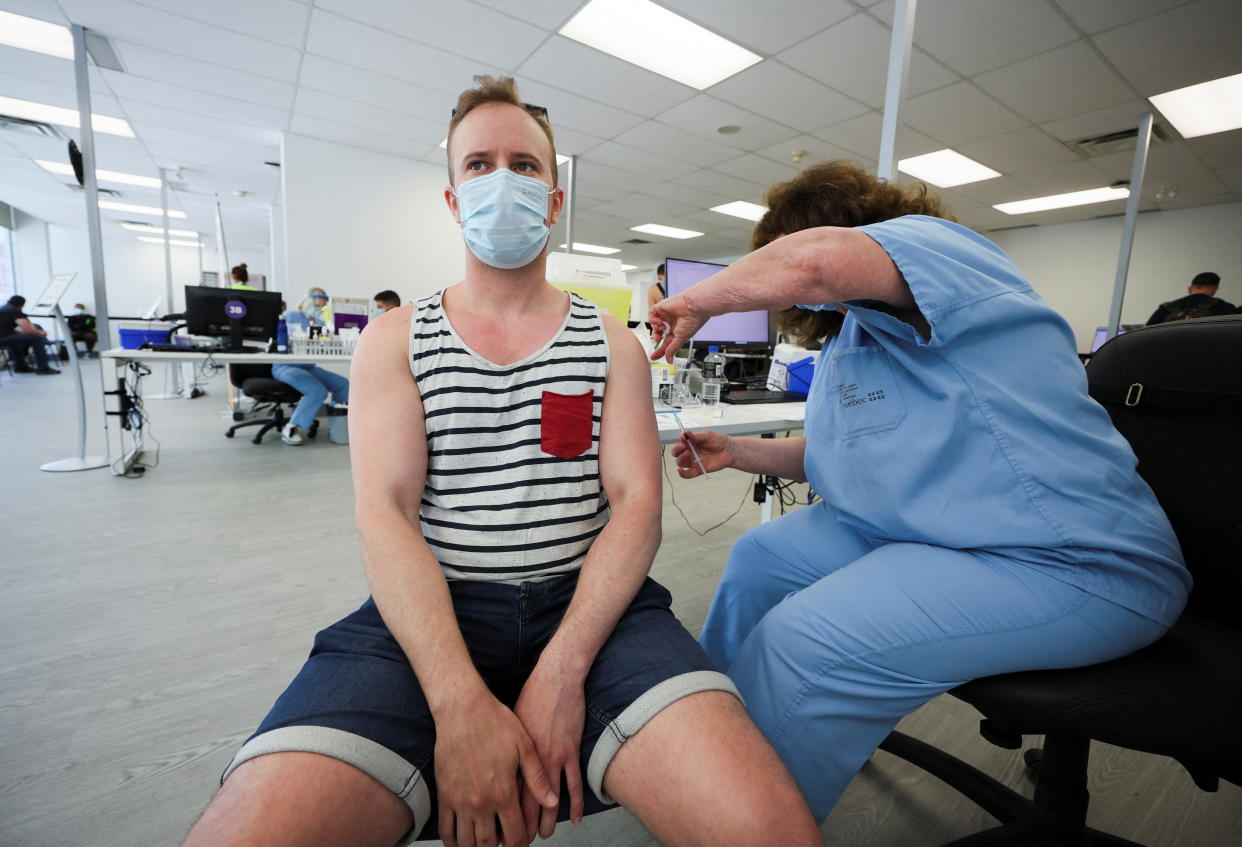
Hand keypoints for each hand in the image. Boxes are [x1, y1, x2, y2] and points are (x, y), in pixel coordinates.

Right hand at [434, 694, 556, 846]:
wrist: (462, 710)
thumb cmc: (496, 723)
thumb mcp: (525, 746)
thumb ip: (537, 778)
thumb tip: (552, 803)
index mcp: (504, 793)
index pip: (515, 834)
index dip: (521, 844)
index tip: (522, 843)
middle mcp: (481, 803)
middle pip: (490, 844)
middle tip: (504, 845)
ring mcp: (460, 801)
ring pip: (467, 842)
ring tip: (484, 846)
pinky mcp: (444, 795)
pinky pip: (445, 829)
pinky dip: (452, 842)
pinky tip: (459, 842)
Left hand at [513, 667, 586, 839]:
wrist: (555, 679)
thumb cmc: (532, 697)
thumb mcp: (513, 724)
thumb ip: (508, 749)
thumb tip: (498, 767)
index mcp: (515, 754)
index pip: (507, 793)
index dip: (503, 813)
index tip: (502, 828)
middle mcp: (531, 760)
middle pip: (526, 802)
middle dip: (522, 825)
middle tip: (521, 841)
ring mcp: (553, 757)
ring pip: (549, 799)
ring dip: (547, 820)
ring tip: (543, 835)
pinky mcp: (570, 752)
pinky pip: (573, 784)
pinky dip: (575, 803)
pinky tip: (575, 818)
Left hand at [648, 292, 707, 361]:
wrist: (694, 307)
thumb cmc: (692, 321)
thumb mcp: (681, 339)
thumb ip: (672, 349)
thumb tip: (669, 360)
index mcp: (676, 331)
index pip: (665, 342)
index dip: (659, 350)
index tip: (653, 356)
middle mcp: (670, 323)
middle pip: (657, 333)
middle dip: (655, 337)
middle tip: (657, 339)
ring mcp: (665, 315)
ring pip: (653, 324)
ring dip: (655, 328)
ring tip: (662, 328)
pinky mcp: (661, 307)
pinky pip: (651, 314)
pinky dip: (653, 319)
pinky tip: (660, 321)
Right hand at [672, 429, 734, 477]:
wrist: (730, 450)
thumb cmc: (719, 441)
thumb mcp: (708, 435)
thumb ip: (696, 435)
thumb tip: (685, 433)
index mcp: (691, 443)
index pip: (680, 443)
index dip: (680, 441)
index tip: (683, 438)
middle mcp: (690, 452)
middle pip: (677, 454)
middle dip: (677, 450)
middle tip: (684, 446)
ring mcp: (694, 461)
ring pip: (680, 462)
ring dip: (681, 458)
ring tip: (688, 453)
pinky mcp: (698, 470)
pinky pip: (688, 474)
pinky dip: (682, 474)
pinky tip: (681, 470)